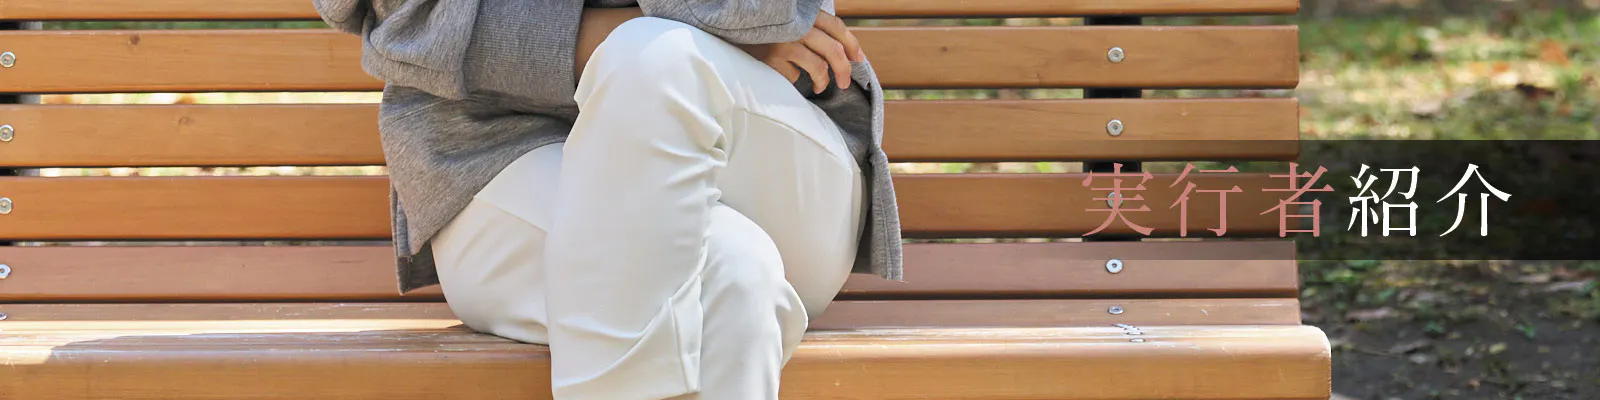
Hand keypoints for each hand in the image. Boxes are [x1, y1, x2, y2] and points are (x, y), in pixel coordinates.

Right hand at [737, 11, 865, 93]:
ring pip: (818, 67)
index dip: (852, 44)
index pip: (836, 26)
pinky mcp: (771, 58)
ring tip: (820, 87)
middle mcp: (797, 26)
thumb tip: (839, 49)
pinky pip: (793, 76)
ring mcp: (784, 42)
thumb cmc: (763, 26)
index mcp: (804, 14)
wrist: (729, 27)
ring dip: (823, 81)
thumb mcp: (787, 19)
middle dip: (844, 70)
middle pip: (834, 50)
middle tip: (845, 83)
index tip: (858, 59)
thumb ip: (808, 26)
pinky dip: (794, 79)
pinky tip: (787, 75)